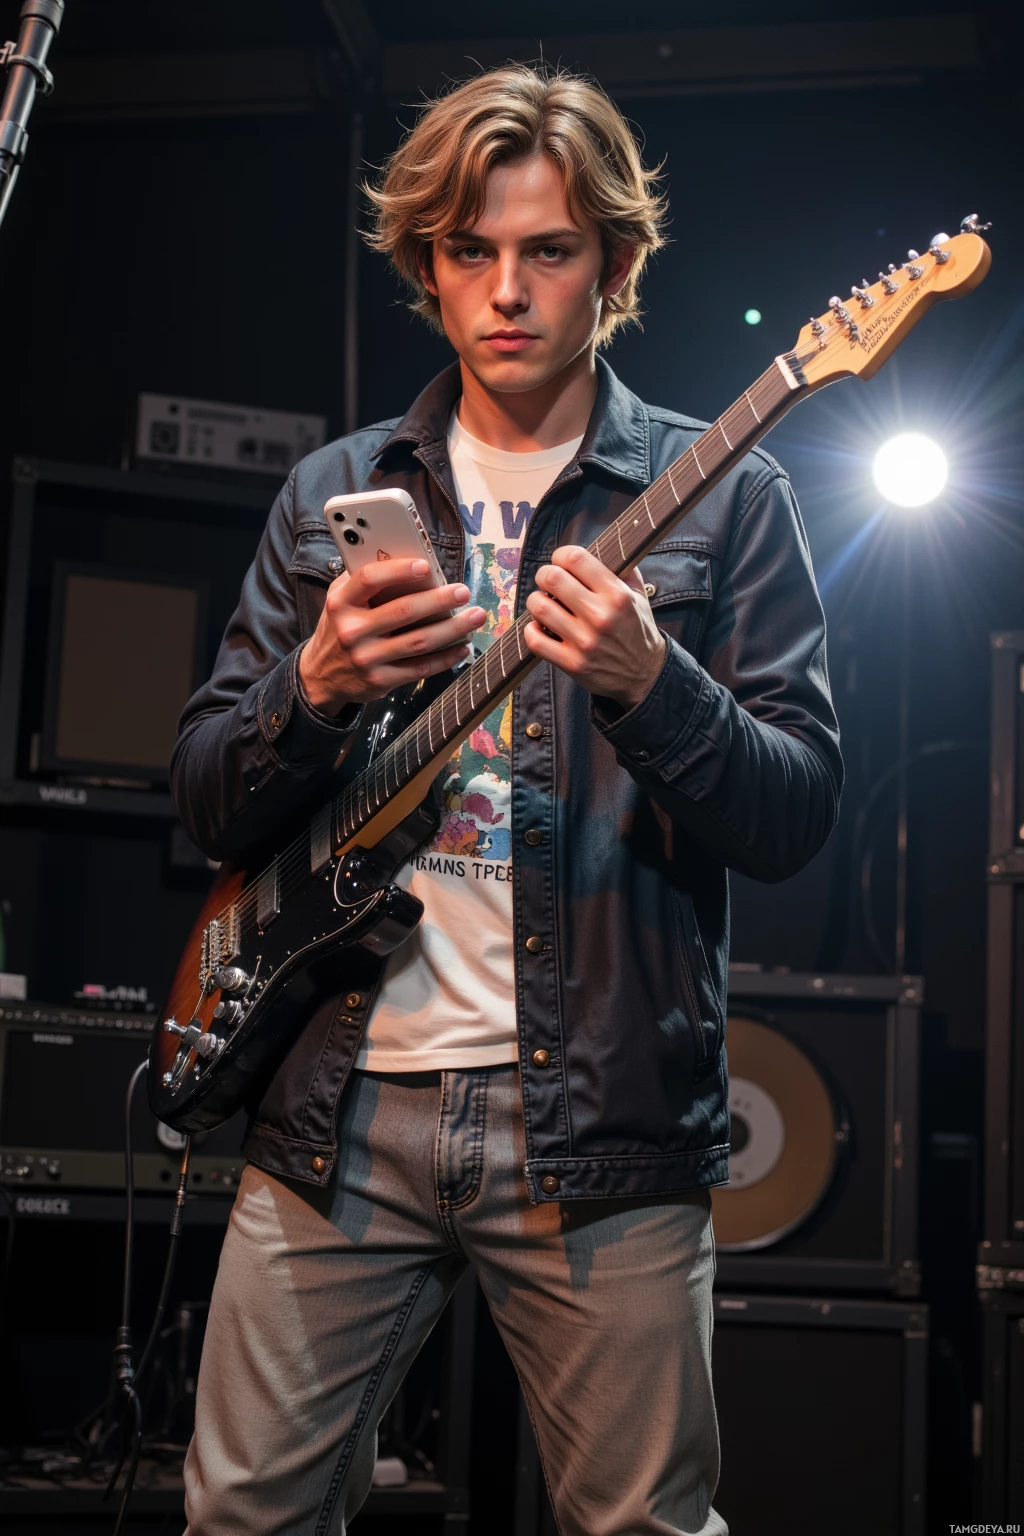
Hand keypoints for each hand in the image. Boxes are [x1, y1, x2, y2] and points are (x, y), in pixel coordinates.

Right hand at [299, 558, 485, 714]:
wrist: (321, 675)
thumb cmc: (339, 628)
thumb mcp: (340, 600)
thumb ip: (363, 580)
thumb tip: (404, 558)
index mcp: (341, 603)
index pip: (369, 579)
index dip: (398, 571)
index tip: (425, 566)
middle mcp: (351, 631)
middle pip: (403, 611)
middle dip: (438, 600)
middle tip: (463, 591)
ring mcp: (367, 658)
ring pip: (418, 642)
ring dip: (452, 629)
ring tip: (475, 616)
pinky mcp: (381, 680)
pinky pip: (420, 668)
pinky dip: (445, 658)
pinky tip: (462, 647)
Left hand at [524, 546, 665, 709]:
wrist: (644, 674)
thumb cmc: (637, 630)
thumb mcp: (638, 595)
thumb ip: (622, 569)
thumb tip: (603, 546)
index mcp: (616, 594)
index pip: (575, 558)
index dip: (561, 556)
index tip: (561, 562)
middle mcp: (600, 616)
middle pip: (552, 579)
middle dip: (544, 575)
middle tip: (547, 581)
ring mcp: (584, 641)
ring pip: (540, 607)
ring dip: (536, 602)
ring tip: (543, 604)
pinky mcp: (572, 663)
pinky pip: (535, 640)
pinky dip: (531, 630)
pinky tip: (539, 627)